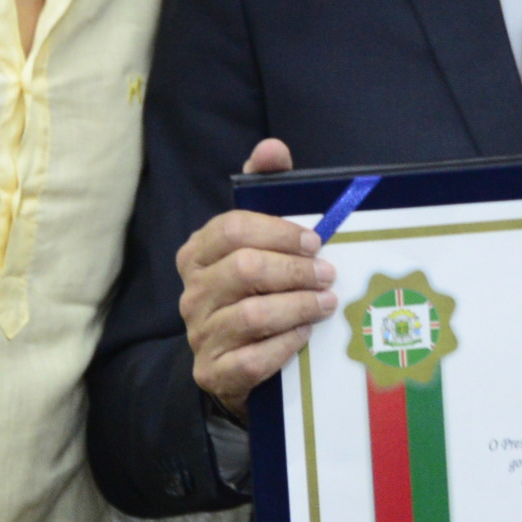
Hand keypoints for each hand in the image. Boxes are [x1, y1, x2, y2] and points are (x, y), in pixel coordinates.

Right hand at [179, 139, 334, 414]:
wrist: (240, 364)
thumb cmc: (258, 291)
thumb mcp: (262, 239)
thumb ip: (266, 190)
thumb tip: (272, 147)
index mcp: (199, 253)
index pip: (231, 229)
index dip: (278, 232)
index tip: (315, 240)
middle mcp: (192, 293)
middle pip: (243, 269)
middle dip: (294, 270)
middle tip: (328, 274)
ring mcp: (199, 335)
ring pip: (251, 314)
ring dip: (297, 307)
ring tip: (326, 303)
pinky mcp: (213, 373)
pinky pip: (252, 359)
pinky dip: (284, 346)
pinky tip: (305, 337)